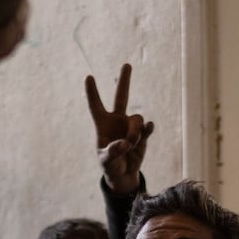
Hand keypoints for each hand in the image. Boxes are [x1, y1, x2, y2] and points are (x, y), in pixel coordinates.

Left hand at [85, 63, 153, 195]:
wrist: (123, 174)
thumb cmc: (110, 166)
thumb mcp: (106, 161)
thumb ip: (112, 152)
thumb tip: (125, 143)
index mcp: (103, 124)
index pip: (96, 105)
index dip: (92, 92)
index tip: (88, 77)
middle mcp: (117, 120)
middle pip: (121, 96)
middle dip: (124, 81)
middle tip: (126, 64)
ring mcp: (130, 126)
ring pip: (136, 119)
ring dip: (134, 132)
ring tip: (131, 145)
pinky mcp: (143, 135)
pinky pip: (147, 127)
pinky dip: (147, 129)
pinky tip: (149, 128)